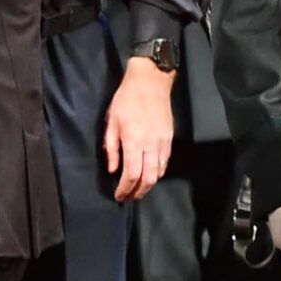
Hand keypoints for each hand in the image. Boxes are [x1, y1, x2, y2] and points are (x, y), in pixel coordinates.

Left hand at [102, 60, 176, 201]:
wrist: (150, 82)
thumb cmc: (126, 100)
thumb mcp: (111, 122)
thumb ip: (111, 148)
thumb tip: (113, 169)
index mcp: (133, 141)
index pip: (131, 175)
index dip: (125, 189)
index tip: (119, 196)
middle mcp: (150, 144)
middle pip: (148, 179)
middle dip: (138, 192)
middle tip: (129, 197)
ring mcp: (162, 142)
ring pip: (159, 173)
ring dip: (148, 185)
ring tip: (138, 189)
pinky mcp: (169, 138)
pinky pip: (165, 162)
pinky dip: (157, 172)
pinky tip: (149, 174)